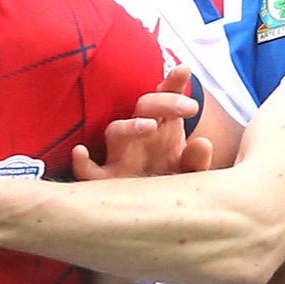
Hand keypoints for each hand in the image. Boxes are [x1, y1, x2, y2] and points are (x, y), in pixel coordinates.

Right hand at [72, 66, 211, 179]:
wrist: (149, 214)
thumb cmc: (168, 186)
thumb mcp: (188, 173)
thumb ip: (196, 160)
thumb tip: (204, 143)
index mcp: (162, 129)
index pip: (166, 99)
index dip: (173, 83)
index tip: (184, 70)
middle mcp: (138, 136)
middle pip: (144, 107)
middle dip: (165, 103)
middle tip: (190, 107)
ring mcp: (119, 155)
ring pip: (116, 132)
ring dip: (131, 127)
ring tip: (150, 126)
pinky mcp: (104, 180)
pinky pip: (87, 170)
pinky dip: (81, 161)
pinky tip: (80, 152)